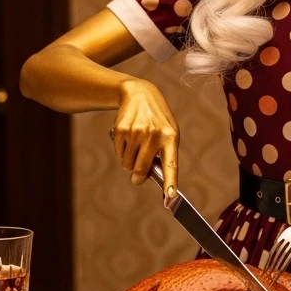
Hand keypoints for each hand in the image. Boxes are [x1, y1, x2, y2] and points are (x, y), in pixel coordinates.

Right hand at [111, 78, 179, 196]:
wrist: (140, 94)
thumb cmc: (158, 120)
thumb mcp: (168, 132)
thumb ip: (163, 154)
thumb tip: (148, 177)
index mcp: (171, 137)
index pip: (171, 164)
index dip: (170, 182)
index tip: (171, 196)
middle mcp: (154, 134)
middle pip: (141, 169)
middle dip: (137, 177)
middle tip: (137, 178)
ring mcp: (136, 132)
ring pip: (127, 164)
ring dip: (129, 161)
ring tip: (136, 145)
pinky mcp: (121, 130)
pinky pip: (119, 153)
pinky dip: (122, 151)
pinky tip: (128, 137)